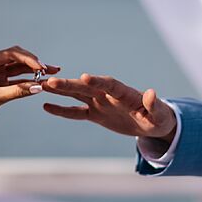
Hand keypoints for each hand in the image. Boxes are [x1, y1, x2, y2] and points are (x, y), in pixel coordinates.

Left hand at [0, 46, 59, 141]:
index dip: (28, 59)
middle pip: (17, 58)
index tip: (41, 66)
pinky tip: (41, 83)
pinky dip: (29, 82)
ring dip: (33, 71)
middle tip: (48, 69)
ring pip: (19, 69)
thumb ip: (18, 91)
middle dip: (33, 63)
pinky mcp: (0, 85)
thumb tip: (39, 87)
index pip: (10, 54)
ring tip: (51, 72)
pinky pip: (18, 80)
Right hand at [42, 73, 176, 141]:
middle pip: (87, 87)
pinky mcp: (96, 114)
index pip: (110, 85)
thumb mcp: (160, 115)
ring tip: (41, 85)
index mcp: (125, 93)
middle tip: (50, 80)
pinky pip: (76, 112)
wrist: (153, 123)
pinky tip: (46, 106)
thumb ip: (154, 105)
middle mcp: (109, 95)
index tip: (84, 77)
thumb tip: (151, 93)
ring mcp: (101, 103)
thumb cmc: (160, 118)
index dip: (97, 81)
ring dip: (61, 91)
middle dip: (69, 84)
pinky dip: (62, 109)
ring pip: (77, 95)